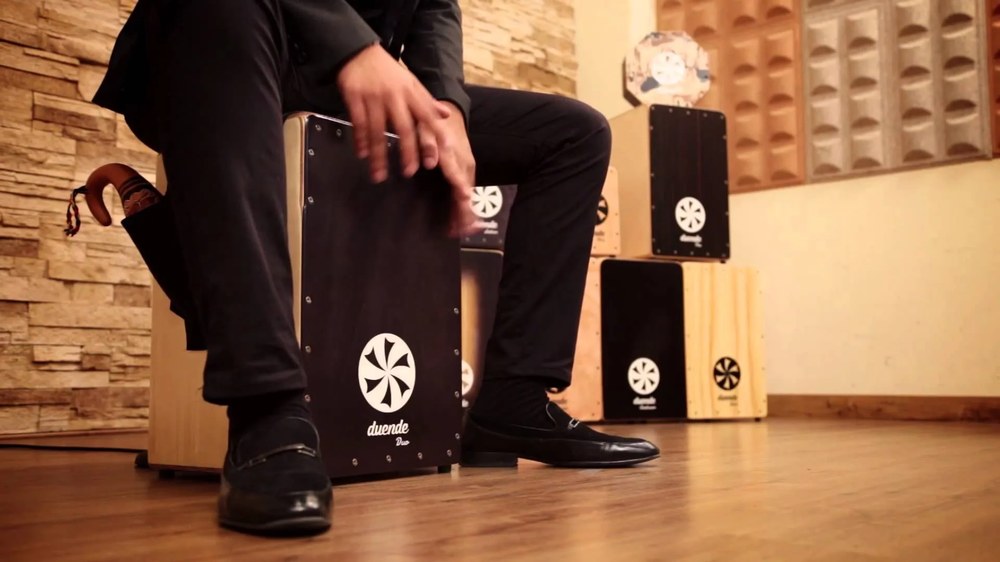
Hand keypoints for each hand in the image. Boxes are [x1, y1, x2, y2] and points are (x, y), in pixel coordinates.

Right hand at [337, 44, 450, 182]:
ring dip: (378, 155)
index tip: (436, 159)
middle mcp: (394, 96)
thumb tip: (446, 116)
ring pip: (377, 130)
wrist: (359, 52)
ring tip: (379, 175)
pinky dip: (360, 140)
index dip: (432, 137)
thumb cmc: (388, 71)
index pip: (425, 117)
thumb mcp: (411, 82)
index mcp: (410, 92)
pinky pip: (358, 123)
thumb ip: (427, 101)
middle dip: (407, 151)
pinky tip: (362, 155)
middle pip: (403, 128)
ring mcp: (373, 97)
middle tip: (409, 172)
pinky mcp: (354, 97)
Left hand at [417, 103, 476, 236]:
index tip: (464, 202)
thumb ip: (427, 144)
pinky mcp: (466, 172)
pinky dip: (464, 207)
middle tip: (461, 231)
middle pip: (466, 191)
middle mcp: (464, 164)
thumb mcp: (426, 127)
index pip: (458, 175)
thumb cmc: (432, 122)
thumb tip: (430, 163)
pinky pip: (466, 192)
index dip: (461, 190)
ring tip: (461, 233)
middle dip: (465, 211)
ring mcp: (467, 169)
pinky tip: (461, 222)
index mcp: (453, 154)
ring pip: (468, 194)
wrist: (451, 114)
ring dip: (465, 213)